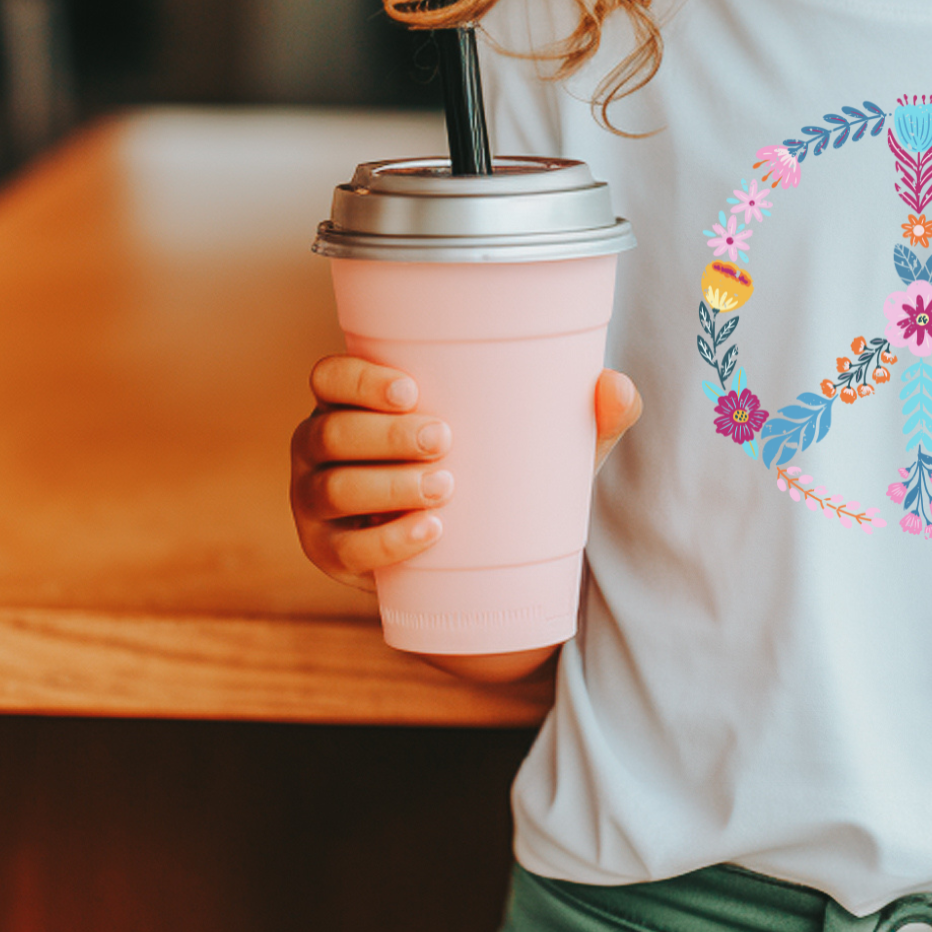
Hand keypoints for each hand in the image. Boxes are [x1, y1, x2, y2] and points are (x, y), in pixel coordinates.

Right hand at [290, 358, 641, 593]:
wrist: (486, 555)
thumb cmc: (505, 467)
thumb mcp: (547, 440)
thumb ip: (591, 413)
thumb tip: (615, 385)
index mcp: (357, 400)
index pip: (330, 377)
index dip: (357, 379)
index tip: (412, 388)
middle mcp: (323, 445)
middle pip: (331, 432)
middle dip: (383, 435)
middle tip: (444, 439)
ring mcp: (317, 503)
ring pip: (331, 489)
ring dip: (384, 486)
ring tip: (445, 488)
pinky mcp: (331, 554)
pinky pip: (343, 551)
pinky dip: (382, 543)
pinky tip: (425, 533)